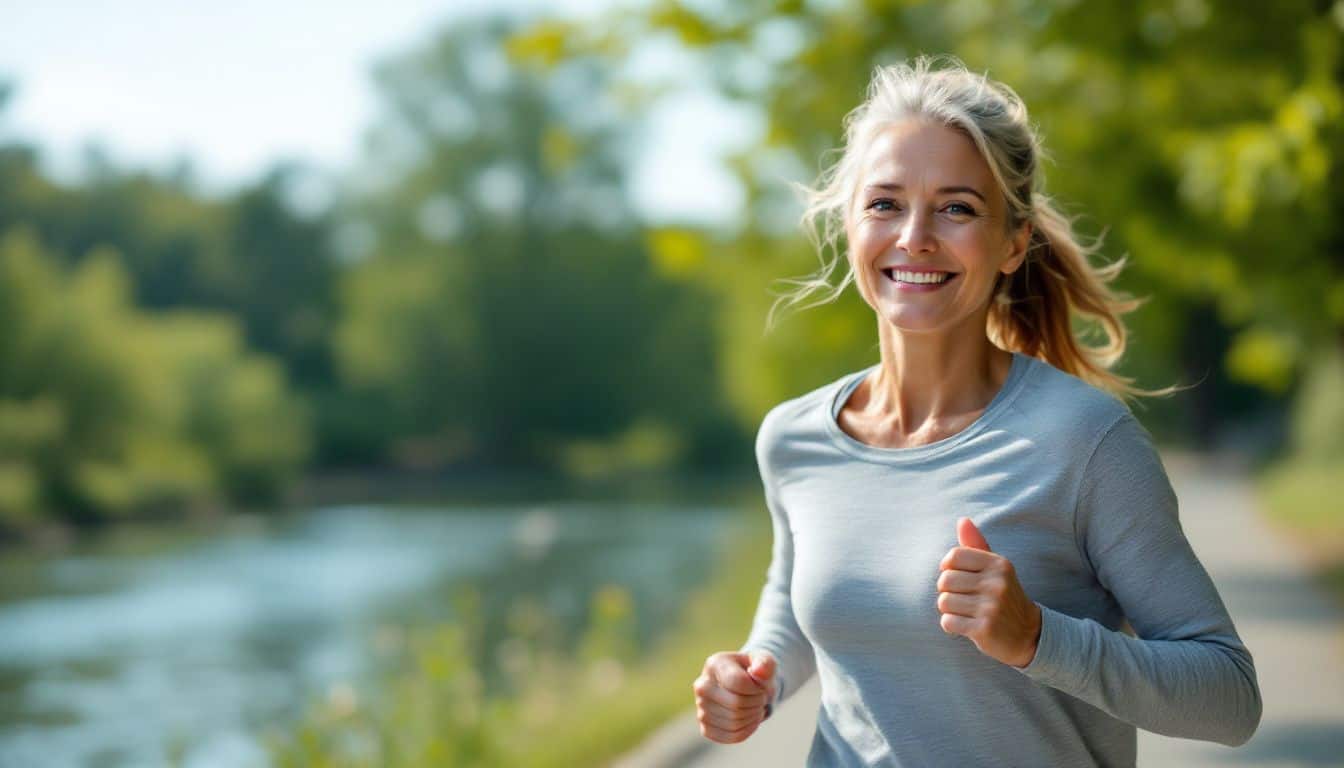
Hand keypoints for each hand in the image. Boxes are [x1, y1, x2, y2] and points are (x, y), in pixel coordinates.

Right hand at [692, 650, 776, 743]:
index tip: (761, 686)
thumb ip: (765, 664)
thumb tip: (758, 672)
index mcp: (714, 664)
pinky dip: (747, 730)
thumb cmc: (755, 672)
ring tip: (755, 708)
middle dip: (757, 704)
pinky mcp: (705, 727)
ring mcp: (701, 708)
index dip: (757, 689)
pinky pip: (731, 736)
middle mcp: (702, 686)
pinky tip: (750, 720)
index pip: (739, 683)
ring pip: (734, 722)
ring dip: (754, 717)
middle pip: (736, 704)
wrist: (745, 687)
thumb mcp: (764, 662)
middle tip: (761, 699)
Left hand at [936, 517, 1041, 667]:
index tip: (959, 578)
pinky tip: (967, 626)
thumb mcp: (996, 569)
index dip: (948, 568)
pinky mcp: (984, 629)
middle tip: (965, 599)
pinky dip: (952, 625)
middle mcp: (997, 583)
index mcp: (998, 564)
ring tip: (967, 612)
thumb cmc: (1004, 596)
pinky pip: (948, 622)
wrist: (1028, 634)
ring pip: (944, 602)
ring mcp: (991, 607)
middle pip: (944, 580)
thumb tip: (962, 520)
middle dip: (948, 591)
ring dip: (950, 610)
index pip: (953, 557)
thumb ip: (977, 546)